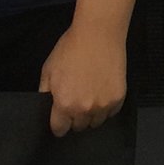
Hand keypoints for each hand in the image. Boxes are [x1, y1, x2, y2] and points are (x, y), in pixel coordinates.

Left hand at [38, 20, 126, 135]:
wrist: (97, 35)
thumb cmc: (70, 49)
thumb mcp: (48, 70)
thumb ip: (45, 92)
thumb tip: (47, 108)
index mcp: (64, 104)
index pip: (59, 129)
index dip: (58, 124)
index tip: (60, 118)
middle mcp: (84, 109)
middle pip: (79, 127)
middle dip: (75, 117)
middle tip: (76, 99)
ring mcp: (103, 105)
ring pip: (96, 122)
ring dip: (91, 114)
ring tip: (90, 95)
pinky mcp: (118, 98)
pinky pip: (111, 112)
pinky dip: (106, 106)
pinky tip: (101, 90)